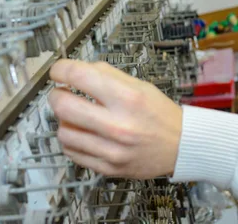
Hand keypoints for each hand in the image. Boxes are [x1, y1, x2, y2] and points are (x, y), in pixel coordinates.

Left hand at [48, 59, 182, 178]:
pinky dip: (72, 140)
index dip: (62, 69)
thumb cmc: (160, 114)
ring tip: (76, 116)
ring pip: (63, 132)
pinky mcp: (107, 168)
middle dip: (56, 95)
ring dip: (64, 120)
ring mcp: (112, 150)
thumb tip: (77, 70)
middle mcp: (119, 125)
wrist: (181, 146)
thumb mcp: (141, 86)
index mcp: (128, 98)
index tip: (59, 71)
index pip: (80, 76)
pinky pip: (72, 152)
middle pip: (64, 105)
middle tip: (61, 93)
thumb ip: (109, 75)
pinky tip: (83, 133)